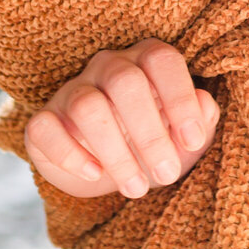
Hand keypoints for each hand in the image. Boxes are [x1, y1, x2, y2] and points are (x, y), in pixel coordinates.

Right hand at [24, 40, 221, 199]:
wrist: (106, 169)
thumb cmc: (152, 143)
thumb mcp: (184, 136)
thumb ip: (202, 119)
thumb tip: (205, 104)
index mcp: (144, 61)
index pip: (162, 60)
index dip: (180, 98)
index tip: (192, 141)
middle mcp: (107, 67)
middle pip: (125, 81)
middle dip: (150, 133)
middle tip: (167, 174)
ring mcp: (71, 92)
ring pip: (87, 107)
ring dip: (115, 152)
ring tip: (136, 188)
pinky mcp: (43, 121)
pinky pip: (45, 128)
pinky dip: (69, 154)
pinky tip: (94, 175)